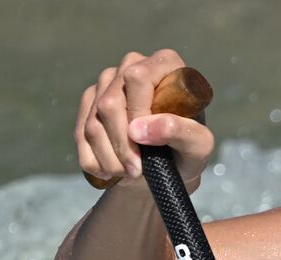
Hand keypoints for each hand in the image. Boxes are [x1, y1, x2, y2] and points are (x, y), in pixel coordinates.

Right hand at [74, 49, 214, 189]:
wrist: (167, 166)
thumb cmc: (188, 150)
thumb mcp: (199, 146)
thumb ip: (182, 133)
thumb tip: (140, 129)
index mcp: (165, 65)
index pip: (137, 77)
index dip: (137, 112)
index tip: (147, 143)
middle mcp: (133, 65)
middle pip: (110, 102)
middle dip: (122, 145)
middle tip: (137, 171)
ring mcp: (108, 82)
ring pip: (93, 122)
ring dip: (109, 157)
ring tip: (129, 174)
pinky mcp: (90, 101)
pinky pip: (80, 134)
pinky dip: (94, 161)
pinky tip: (110, 171)